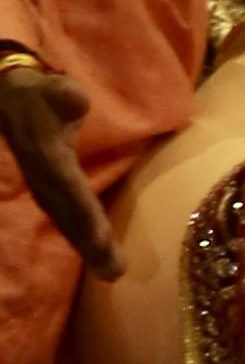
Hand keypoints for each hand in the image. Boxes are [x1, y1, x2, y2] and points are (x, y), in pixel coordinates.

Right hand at [0, 55, 114, 271]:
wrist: (10, 101)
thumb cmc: (40, 96)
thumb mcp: (54, 90)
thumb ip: (65, 96)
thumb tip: (75, 98)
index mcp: (48, 156)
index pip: (69, 188)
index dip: (84, 213)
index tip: (101, 238)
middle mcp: (44, 179)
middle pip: (70, 216)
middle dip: (90, 244)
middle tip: (114, 271)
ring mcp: (44, 188)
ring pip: (67, 223)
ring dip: (87, 249)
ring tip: (111, 273)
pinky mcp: (49, 194)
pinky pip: (66, 221)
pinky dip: (81, 241)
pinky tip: (99, 260)